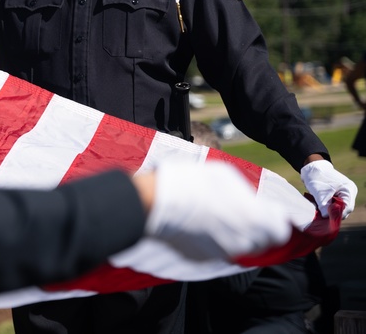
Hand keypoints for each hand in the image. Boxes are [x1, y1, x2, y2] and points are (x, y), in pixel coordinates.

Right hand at [143, 161, 290, 260]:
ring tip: (215, 216)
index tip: (264, 211)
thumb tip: (250, 202)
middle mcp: (243, 242)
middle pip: (261, 241)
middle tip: (238, 212)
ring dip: (234, 234)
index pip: (280, 231)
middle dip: (255, 228)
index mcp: (256, 220)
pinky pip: (216, 250)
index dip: (273, 220)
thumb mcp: (226, 175)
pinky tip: (199, 224)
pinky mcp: (202, 259)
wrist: (156, 203)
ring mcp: (222, 253)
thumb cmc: (192, 183)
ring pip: (238, 247)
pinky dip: (213, 240)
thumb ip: (246, 193)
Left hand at [301, 159, 357, 218]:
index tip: (327, 219)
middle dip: (333, 212)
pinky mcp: (339, 193)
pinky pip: (335, 203)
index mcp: (349, 189)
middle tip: (322, 214)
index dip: (338, 215)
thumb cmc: (316, 178)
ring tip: (320, 209)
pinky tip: (321, 205)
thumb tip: (327, 218)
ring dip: (330, 209)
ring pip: (339, 207)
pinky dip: (328, 206)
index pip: (347, 207)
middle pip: (344, 208)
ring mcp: (345, 192)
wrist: (311, 168)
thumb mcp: (319, 194)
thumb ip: (324, 207)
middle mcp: (350, 191)